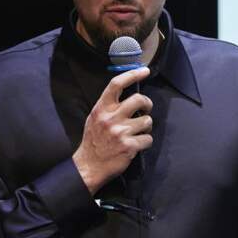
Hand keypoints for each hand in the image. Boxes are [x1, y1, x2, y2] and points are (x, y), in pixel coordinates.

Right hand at [73, 66, 152, 193]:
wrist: (88, 166)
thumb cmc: (93, 141)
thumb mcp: (94, 118)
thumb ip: (108, 107)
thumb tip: (126, 95)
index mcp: (101, 108)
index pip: (117, 84)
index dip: (132, 74)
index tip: (144, 71)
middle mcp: (111, 118)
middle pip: (139, 100)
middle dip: (147, 103)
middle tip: (146, 109)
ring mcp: (121, 132)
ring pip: (147, 121)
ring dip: (146, 127)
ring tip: (138, 132)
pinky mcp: (129, 146)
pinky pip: (148, 139)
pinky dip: (145, 142)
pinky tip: (136, 145)